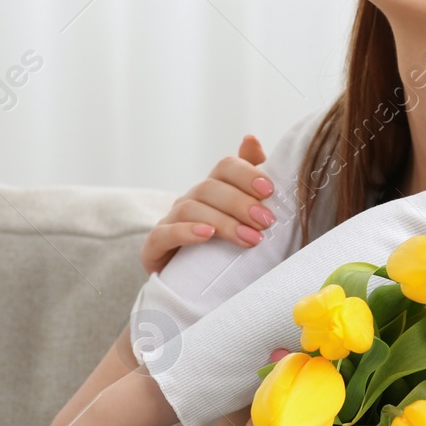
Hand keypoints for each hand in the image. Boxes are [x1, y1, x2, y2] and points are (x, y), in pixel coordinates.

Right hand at [140, 135, 274, 273]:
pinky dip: (186, 232)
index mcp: (214, 188)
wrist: (195, 286)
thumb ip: (251, 179)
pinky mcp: (155, 246)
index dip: (247, 174)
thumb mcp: (246, 215)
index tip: (270, 191)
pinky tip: (206, 236)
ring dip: (223, 222)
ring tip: (249, 238)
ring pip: (191, 209)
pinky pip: (165, 233)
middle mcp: (191, 199)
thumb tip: (250, 139)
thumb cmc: (227, 247)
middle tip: (266, 221)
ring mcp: (171, 220)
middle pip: (210, 187)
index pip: (226, 167)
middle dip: (241, 203)